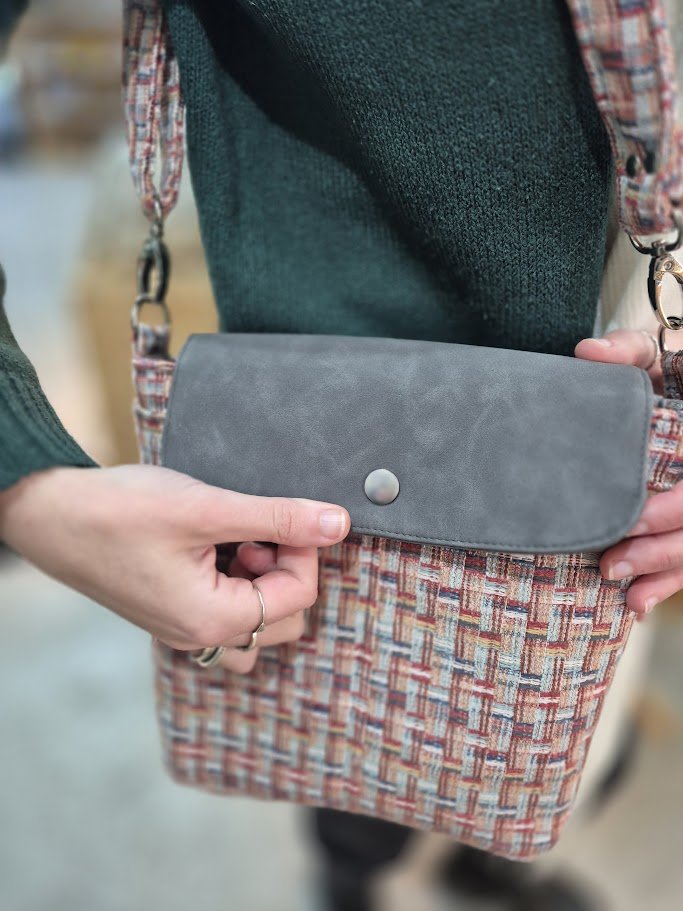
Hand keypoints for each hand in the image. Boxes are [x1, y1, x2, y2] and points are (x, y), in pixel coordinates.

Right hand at [0, 464, 349, 671]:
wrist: (50, 511)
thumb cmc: (119, 511)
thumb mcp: (208, 509)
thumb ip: (278, 518)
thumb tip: (338, 523)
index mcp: (211, 621)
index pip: (298, 597)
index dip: (304, 551)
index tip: (287, 515)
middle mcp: (199, 636)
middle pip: (283, 618)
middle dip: (284, 568)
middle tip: (255, 529)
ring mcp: (183, 628)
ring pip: (256, 622)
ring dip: (262, 582)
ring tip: (235, 542)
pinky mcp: (172, 611)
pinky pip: (226, 612)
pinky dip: (236, 582)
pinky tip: (215, 545)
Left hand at [576, 329, 679, 619]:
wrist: (682, 390)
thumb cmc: (670, 375)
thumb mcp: (655, 355)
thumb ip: (628, 352)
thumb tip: (587, 354)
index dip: (670, 509)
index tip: (627, 522)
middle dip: (662, 549)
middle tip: (610, 565)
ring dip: (666, 573)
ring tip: (623, 590)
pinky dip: (669, 583)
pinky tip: (638, 602)